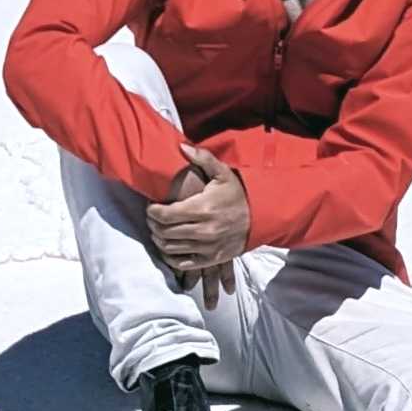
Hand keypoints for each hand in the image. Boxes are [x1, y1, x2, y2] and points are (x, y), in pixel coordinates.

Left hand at [147, 146, 252, 300]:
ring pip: (170, 248)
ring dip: (158, 239)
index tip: (151, 206)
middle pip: (164, 232)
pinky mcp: (211, 259)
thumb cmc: (238, 194)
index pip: (166, 215)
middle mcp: (204, 231)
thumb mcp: (223, 173)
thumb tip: (182, 147)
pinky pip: (181, 263)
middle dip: (152, 224)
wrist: (260, 217)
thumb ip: (202, 158)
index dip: (152, 211)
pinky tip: (168, 247)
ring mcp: (208, 247)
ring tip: (158, 229)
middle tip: (152, 217)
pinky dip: (169, 256)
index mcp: (203, 208)